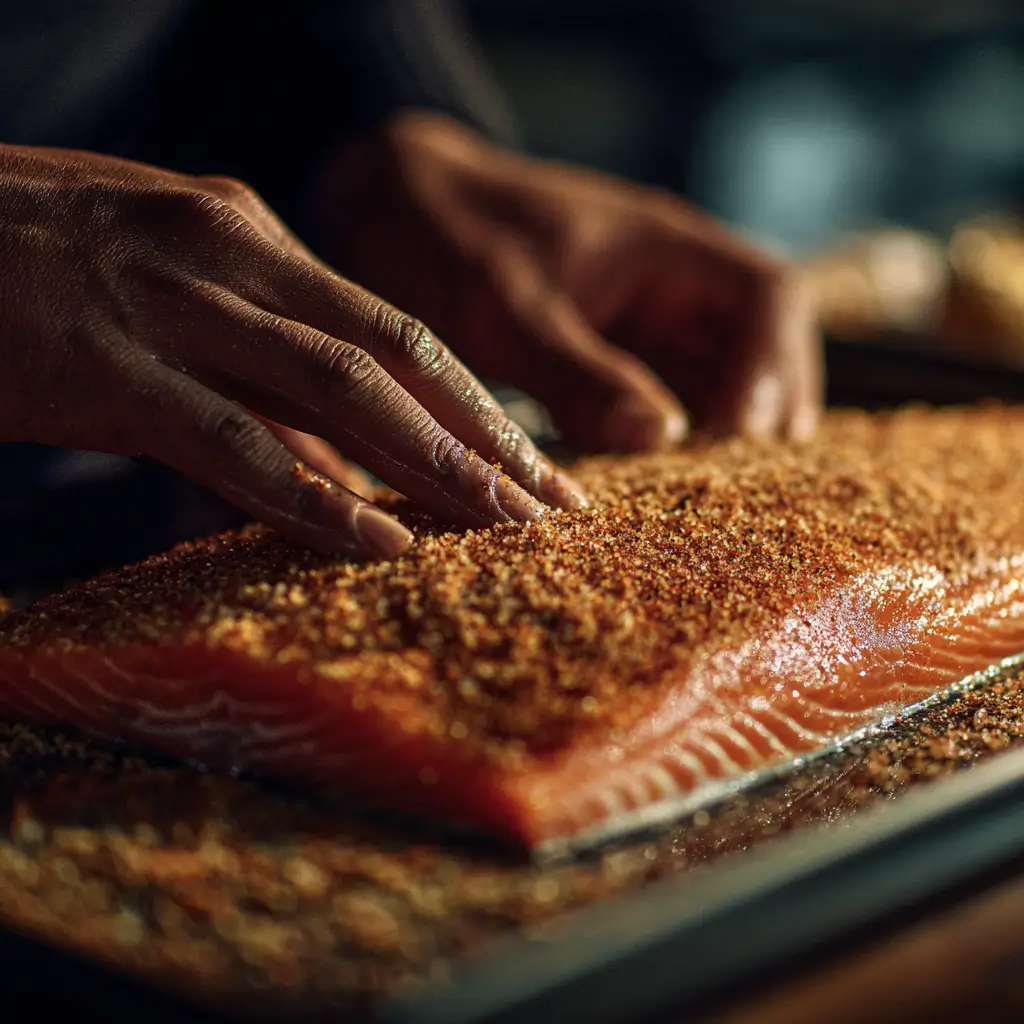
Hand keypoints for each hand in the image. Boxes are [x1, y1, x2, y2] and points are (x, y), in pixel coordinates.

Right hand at [0, 145, 586, 558]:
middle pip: (398, 355)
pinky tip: (380, 541)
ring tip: (504, 527)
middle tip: (554, 505)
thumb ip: (249, 372)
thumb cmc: (17, 266)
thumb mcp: (161, 298)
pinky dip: (312, 496)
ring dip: (432, 464)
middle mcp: (226, 251)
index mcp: (244, 234)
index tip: (535, 464)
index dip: (478, 402)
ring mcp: (164, 302)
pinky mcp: (97, 364)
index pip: (397, 328)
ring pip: (339, 391)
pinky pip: (232, 439)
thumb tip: (335, 465)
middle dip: (485, 436)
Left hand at [307, 112, 821, 451]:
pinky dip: (668, 435)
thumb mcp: (504, 311)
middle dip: (762, 410)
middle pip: (760, 343)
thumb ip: (578, 372)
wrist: (388, 211)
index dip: (774, 365)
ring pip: (716, 375)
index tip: (738, 433)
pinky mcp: (609, 352)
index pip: (771, 295)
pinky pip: (663, 394)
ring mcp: (641, 319)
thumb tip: (660, 436)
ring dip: (721, 430)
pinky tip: (656, 480)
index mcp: (662, 247)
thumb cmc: (444, 239)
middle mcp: (668, 283)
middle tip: (745, 484)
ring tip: (713, 496)